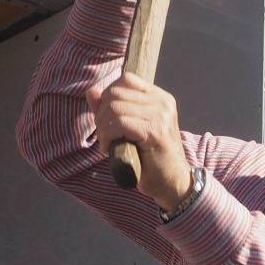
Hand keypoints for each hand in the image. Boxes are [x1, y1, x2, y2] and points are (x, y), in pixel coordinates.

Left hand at [93, 71, 191, 207]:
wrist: (172, 183)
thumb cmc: (150, 159)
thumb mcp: (129, 129)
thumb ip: (110, 109)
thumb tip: (91, 91)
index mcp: (160, 97)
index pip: (126, 80)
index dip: (108, 97)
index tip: (108, 121)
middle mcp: (163, 102)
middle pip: (115, 92)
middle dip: (101, 115)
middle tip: (104, 136)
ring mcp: (160, 115)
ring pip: (114, 108)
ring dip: (102, 128)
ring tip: (106, 144)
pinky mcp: (154, 131)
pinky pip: (119, 123)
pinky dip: (107, 136)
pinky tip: (108, 149)